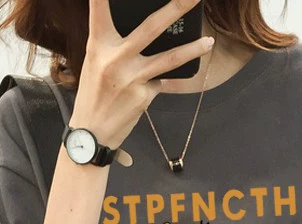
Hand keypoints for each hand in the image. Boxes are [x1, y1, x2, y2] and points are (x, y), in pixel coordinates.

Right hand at [73, 0, 215, 153]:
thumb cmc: (94, 94)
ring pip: (169, 59)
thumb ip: (114, 43)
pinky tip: (184, 74)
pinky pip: (164, 81)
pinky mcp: (144, 96)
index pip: (100, 9)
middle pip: (151, 27)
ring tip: (209, 41)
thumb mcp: (95, 62)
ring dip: (192, 49)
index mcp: (98, 45)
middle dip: (176, 8)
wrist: (92, 133)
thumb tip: (146, 30)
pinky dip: (170, 78)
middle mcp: (115, 58)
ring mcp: (132, 78)